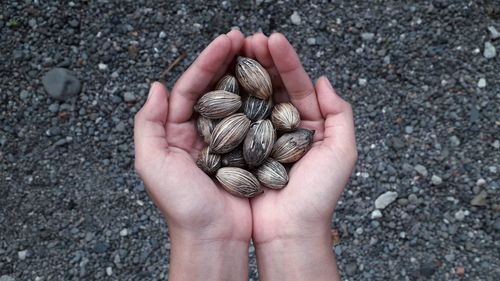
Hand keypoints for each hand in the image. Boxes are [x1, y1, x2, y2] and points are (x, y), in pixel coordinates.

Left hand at [134, 30, 250, 280]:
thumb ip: (147, 124)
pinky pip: (256, 120)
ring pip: (238, 99)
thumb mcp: (152, 164)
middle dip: (229, 60)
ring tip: (262, 52)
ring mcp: (228, 140)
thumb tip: (157, 87)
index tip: (226, 41)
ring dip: (249, 74)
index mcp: (177, 130)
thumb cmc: (182, 206)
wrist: (214, 238)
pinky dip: (264, 102)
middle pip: (216, 87)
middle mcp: (202, 131)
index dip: (207, 61)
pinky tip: (274, 85)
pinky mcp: (249, 151)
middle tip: (246, 37)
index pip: (191, 86)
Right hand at [243, 33, 357, 279]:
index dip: (286, 61)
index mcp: (309, 124)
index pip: (297, 84)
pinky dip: (228, 100)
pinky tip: (220, 80)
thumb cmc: (318, 196)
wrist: (289, 230)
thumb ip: (339, 114)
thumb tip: (323, 79)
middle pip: (272, 86)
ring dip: (244, 73)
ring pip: (252, 98)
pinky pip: (234, 120)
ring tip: (234, 49)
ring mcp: (261, 136)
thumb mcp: (341, 152)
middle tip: (249, 38)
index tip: (273, 39)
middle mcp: (284, 126)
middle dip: (261, 59)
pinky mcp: (241, 148)